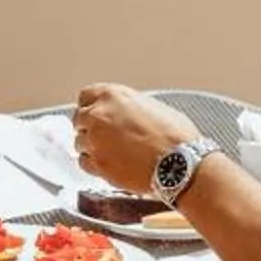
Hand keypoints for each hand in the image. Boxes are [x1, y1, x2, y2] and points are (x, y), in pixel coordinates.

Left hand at [72, 83, 202, 193]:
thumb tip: (124, 113)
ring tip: (111, 153)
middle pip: (79, 119)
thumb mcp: (153, 106)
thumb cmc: (175, 137)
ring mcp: (96, 141)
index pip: (86, 96)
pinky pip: (83, 162)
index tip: (93, 113)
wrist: (180, 165)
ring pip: (80, 142)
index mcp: (112, 95)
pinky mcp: (98, 164)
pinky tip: (108, 164)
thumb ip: (129, 107)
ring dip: (92, 147)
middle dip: (89, 127)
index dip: (90, 106)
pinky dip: (92, 164)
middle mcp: (98, 115)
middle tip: (103, 136)